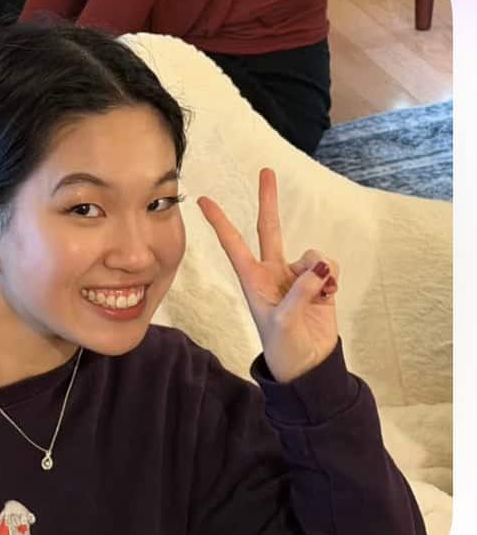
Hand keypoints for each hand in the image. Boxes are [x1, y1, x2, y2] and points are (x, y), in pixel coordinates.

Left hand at [198, 168, 338, 383]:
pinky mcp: (318, 282)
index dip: (219, 222)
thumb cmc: (284, 347)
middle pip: (269, 228)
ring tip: (321, 293)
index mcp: (253, 279)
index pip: (234, 244)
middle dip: (268, 200)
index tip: (202, 200)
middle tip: (266, 170)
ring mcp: (296, 276)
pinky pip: (327, 266)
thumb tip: (318, 268)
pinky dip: (332, 277)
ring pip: (311, 254)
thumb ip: (301, 293)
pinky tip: (330, 294)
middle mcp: (272, 272)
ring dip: (319, 269)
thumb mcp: (285, 323)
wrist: (308, 364)